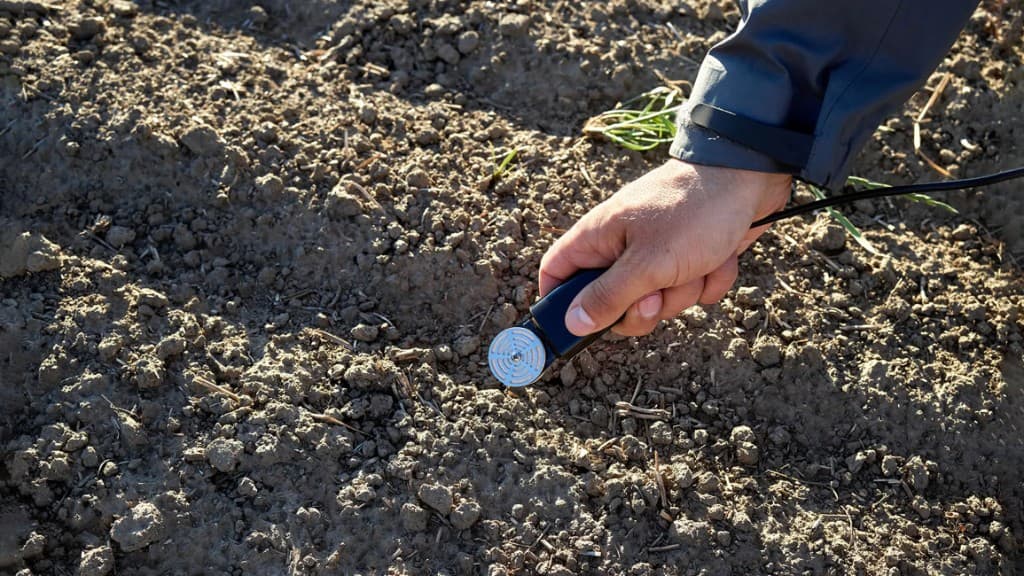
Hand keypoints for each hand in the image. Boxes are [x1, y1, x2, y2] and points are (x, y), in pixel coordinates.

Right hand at [538, 159, 791, 336]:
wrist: (751, 176)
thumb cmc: (693, 211)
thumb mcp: (647, 264)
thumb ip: (608, 297)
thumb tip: (573, 324)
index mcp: (598, 238)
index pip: (556, 272)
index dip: (558, 302)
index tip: (578, 327)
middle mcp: (622, 246)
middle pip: (612, 302)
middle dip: (643, 307)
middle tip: (657, 293)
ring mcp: (658, 252)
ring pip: (659, 300)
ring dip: (684, 291)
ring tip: (699, 262)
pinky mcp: (691, 257)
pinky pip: (691, 289)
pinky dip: (711, 279)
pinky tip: (721, 255)